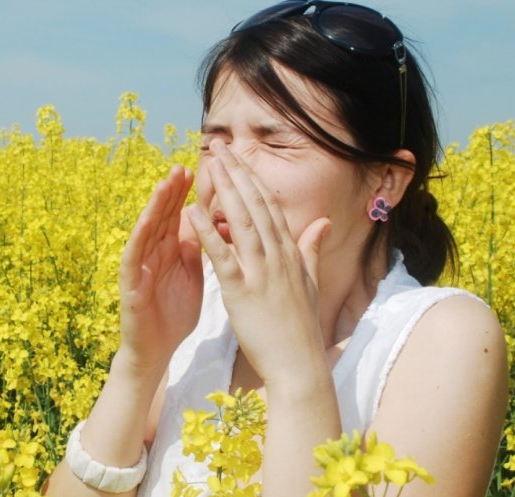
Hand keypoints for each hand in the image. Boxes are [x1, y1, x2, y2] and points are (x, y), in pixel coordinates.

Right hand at [117, 165, 203, 375]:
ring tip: (165, 183)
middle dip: (172, 191)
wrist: (157, 350)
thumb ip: (195, 250)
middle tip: (183, 166)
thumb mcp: (192, 276)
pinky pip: (133, 256)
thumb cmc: (174, 315)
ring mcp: (140, 266)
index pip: (179, 215)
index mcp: (171, 251)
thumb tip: (206, 223)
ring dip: (155, 206)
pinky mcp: (130, 283)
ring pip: (147, 229)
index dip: (188, 194)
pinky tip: (147, 220)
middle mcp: (153, 253)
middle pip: (163, 216)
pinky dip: (140, 236)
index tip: (203, 170)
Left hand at [186, 140, 330, 386]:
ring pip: (241, 222)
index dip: (252, 178)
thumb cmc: (301, 327)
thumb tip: (323, 223)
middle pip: (255, 205)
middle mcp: (277, 256)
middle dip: (237, 172)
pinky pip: (222, 256)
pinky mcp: (242, 291)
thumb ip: (311, 249)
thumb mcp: (309, 283)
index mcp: (290, 252)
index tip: (238, 158)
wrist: (299, 364)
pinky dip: (207, 232)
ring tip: (209, 165)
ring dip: (224, 190)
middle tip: (219, 147)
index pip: (269, 206)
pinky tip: (191, 212)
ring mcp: (261, 272)